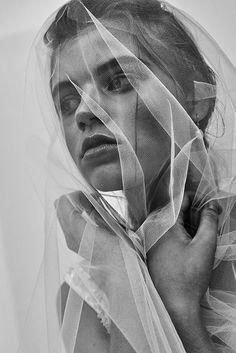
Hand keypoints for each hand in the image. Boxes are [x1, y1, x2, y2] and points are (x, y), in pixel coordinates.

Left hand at [146, 193, 218, 316]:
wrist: (175, 305)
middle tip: (208, 225)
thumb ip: (209, 221)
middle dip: (194, 214)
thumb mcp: (205, 245)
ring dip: (188, 225)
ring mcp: (150, 240)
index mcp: (163, 224)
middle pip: (176, 211)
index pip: (181, 200)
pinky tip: (190, 246)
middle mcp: (152, 229)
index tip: (211, 208)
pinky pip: (166, 234)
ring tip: (201, 237)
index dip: (199, 200)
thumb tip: (211, 205)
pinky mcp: (152, 251)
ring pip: (172, 223)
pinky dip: (180, 235)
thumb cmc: (189, 276)